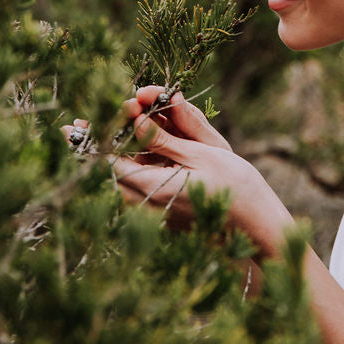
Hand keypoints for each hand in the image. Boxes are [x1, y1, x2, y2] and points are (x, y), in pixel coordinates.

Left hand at [112, 87, 291, 256]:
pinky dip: (133, 166)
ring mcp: (152, 214)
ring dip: (119, 152)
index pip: (108, 162)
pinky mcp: (161, 216)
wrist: (256, 226)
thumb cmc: (236, 186)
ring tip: (121, 127)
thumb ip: (162, 139)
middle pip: (109, 172)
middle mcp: (145, 206)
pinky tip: (141, 147)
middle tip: (96, 117)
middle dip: (104, 142)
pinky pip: (135, 189)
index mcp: (152, 189)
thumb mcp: (200, 154)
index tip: (87, 117)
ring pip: (120, 181)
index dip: (97, 136)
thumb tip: (134, 121)